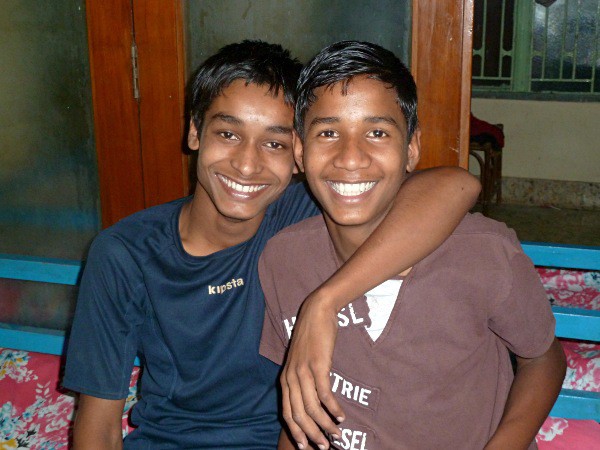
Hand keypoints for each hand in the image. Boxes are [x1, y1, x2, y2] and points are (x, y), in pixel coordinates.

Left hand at [280, 293, 344, 449]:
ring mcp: (303, 372)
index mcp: (285, 380)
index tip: (307, 446)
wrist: (316, 312)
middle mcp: (291, 378)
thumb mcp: (300, 362)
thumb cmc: (311, 339)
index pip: (287, 414)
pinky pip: (325, 393)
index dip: (297, 433)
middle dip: (312, 434)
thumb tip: (313, 405)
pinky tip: (341, 415)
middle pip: (299, 415)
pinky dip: (333, 408)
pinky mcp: (318, 365)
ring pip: (312, 407)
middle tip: (325, 446)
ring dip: (325, 424)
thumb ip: (302, 382)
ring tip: (337, 434)